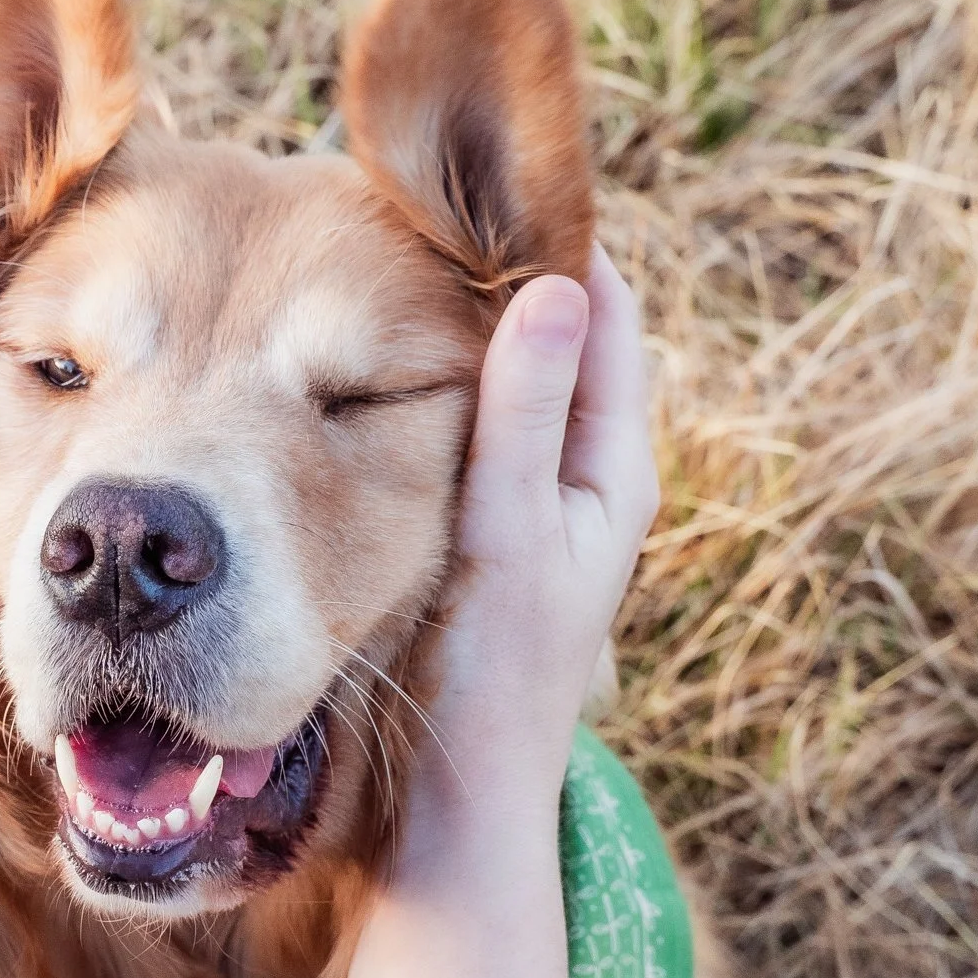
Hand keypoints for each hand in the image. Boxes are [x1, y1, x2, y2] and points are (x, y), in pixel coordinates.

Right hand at [418, 244, 659, 831]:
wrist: (459, 806)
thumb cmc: (493, 686)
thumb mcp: (510, 542)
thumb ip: (526, 421)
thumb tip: (552, 290)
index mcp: (615, 467)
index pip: (608, 309)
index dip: (554, 235)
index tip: (479, 172)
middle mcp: (583, 473)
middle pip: (554, 330)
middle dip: (493, 266)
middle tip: (410, 192)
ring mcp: (529, 500)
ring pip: (502, 374)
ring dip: (454, 318)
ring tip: (382, 250)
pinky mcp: (479, 528)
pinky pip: (463, 423)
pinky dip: (425, 376)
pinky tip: (363, 355)